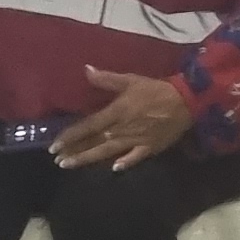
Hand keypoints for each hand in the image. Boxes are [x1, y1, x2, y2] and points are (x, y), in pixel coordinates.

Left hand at [53, 69, 196, 172]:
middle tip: (58, 160)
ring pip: (107, 153)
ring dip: (88, 159)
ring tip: (71, 166)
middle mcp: (121, 130)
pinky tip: (113, 169)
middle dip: (74, 152)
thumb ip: (107, 79)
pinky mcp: (149, 148)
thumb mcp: (130, 80)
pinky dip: (124, 163)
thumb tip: (86, 70)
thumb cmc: (155, 89)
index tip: (54, 145)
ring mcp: (134, 141)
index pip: (87, 126)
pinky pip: (134, 158)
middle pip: (93, 143)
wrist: (185, 101)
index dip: (70, 136)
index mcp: (115, 113)